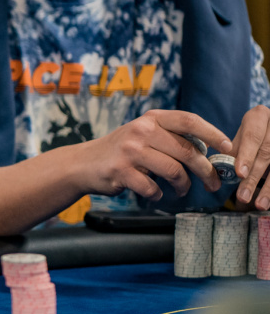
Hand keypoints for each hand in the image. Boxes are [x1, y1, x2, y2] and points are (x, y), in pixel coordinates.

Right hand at [78, 110, 231, 199]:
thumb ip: (171, 136)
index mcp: (151, 119)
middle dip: (206, 171)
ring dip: (183, 186)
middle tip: (214, 183)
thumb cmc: (122, 150)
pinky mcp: (121, 172)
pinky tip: (154, 193)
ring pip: (173, 171)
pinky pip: (152, 188)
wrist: (83, 163)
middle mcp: (141, 131)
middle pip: (186, 151)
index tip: (228, 147)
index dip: (212, 133)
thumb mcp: (144, 134)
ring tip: (181, 190)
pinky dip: (157, 195)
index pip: (188, 121)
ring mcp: (130, 151)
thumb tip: (209, 150)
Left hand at [233, 105, 269, 208]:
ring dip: (269, 188)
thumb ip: (228, 157)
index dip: (246, 156)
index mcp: (259, 116)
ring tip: (259, 205)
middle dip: (254, 177)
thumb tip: (209, 183)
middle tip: (242, 196)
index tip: (239, 173)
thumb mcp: (241, 138)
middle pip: (266, 154)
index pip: (252, 137)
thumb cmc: (252, 134)